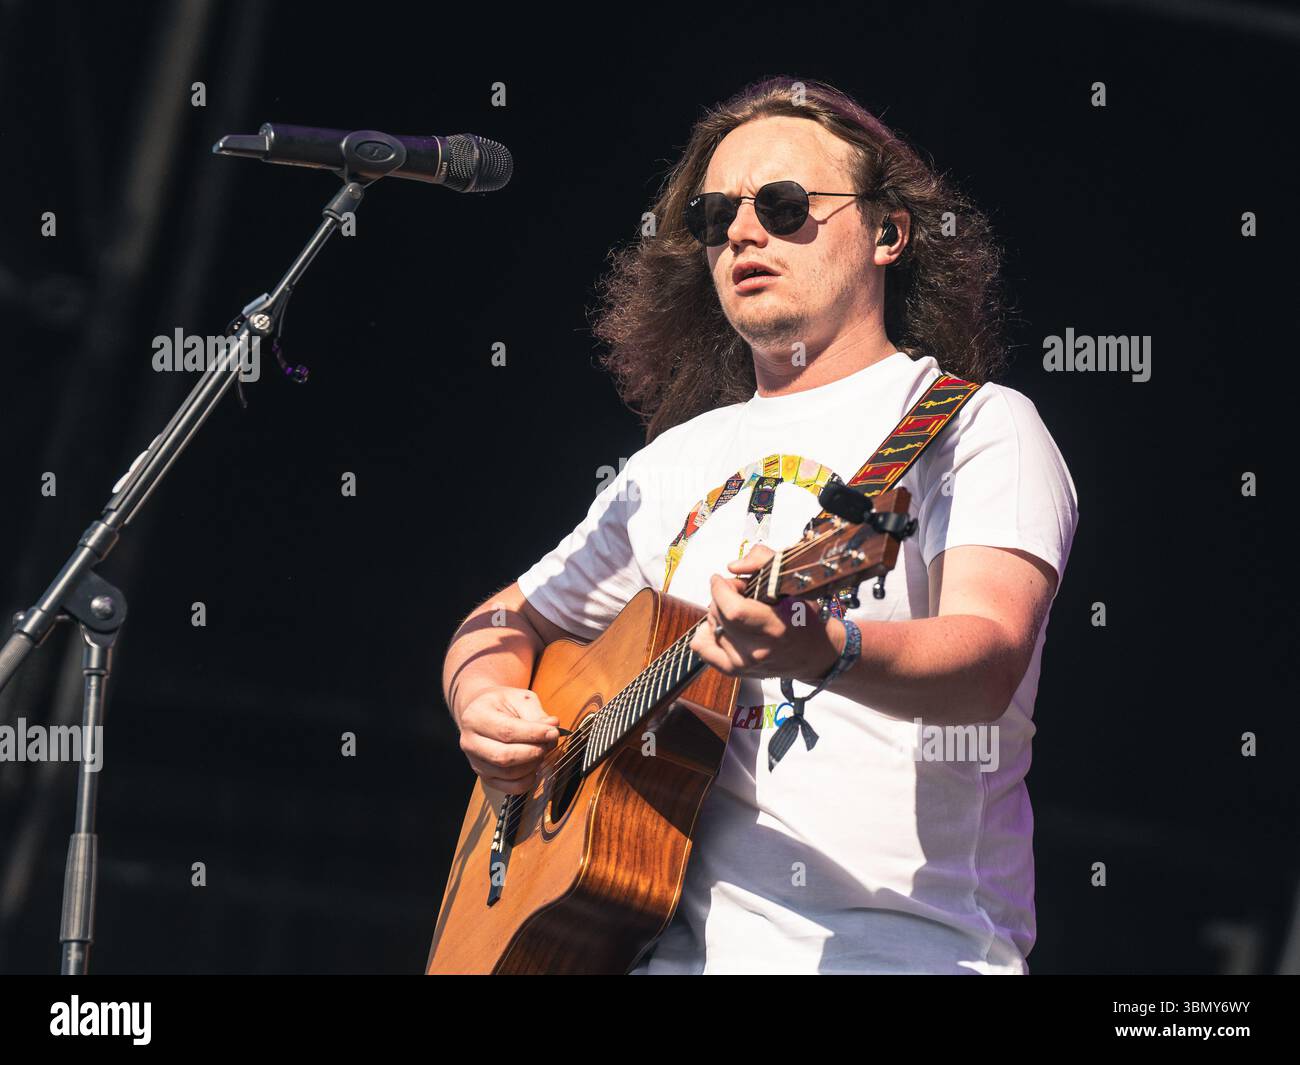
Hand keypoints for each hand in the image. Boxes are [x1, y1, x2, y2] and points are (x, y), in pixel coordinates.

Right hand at [456, 685, 559, 794]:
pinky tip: (534, 766)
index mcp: (475, 717)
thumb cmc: (501, 704)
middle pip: (504, 757)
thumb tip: (552, 728)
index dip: (533, 734)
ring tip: (542, 750)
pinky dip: (528, 780)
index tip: (553, 732)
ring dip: (533, 764)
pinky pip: (510, 788)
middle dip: (534, 752)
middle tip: (549, 742)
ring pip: (509, 774)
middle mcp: (470, 742)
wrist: (482, 712)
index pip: (506, 732)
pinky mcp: (485, 777)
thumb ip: (536, 713)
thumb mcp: (519, 698)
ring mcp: (476, 763)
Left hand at [689, 544, 845, 682]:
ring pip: (710, 626)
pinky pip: (702, 647)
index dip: (721, 588)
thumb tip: (732, 567)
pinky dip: (707, 632)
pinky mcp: (734, 670)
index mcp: (775, 627)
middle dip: (721, 596)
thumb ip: (763, 561)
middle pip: (718, 614)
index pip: (733, 610)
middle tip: (737, 593)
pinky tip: (722, 626)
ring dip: (717, 612)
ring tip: (737, 610)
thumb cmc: (805, 617)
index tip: (722, 579)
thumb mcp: (792, 581)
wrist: (814, 654)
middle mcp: (757, 650)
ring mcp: (744, 663)